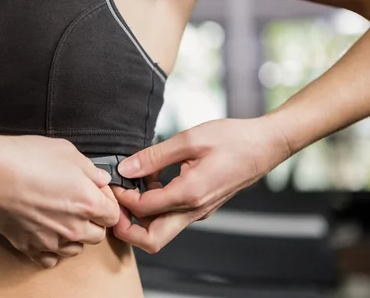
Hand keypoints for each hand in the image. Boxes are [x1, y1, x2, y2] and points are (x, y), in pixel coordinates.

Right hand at [0, 135, 119, 267]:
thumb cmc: (27, 157)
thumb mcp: (67, 152)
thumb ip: (90, 170)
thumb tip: (100, 180)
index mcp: (88, 203)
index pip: (113, 215)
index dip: (107, 202)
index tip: (95, 193)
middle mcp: (74, 227)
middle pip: (97, 235)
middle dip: (92, 221)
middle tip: (78, 204)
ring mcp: (51, 240)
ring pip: (75, 249)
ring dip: (73, 236)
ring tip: (60, 218)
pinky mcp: (30, 247)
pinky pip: (49, 258)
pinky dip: (51, 249)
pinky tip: (45, 232)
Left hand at [111, 117, 290, 253]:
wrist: (265, 145)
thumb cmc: (233, 139)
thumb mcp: (189, 140)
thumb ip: (154, 156)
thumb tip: (126, 167)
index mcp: (190, 194)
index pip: (143, 209)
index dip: (122, 197)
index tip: (113, 181)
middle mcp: (194, 210)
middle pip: (151, 239)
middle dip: (127, 228)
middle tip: (115, 203)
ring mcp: (199, 211)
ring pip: (161, 230)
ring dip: (141, 215)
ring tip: (134, 184)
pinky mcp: (201, 206)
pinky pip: (172, 216)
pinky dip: (156, 205)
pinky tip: (152, 179)